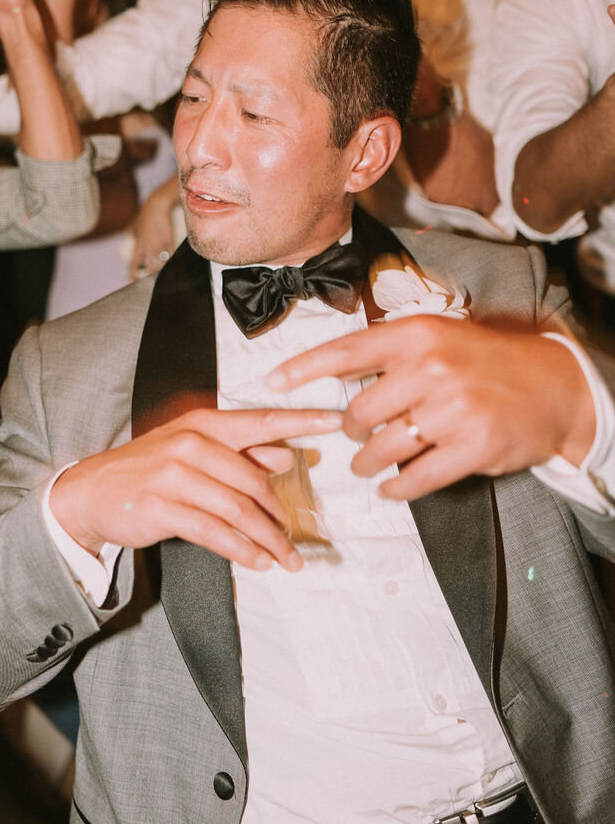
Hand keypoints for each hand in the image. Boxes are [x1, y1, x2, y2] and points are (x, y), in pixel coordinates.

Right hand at [50, 406, 341, 571]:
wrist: (91, 491)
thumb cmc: (147, 469)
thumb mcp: (191, 451)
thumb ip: (238, 452)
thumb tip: (284, 454)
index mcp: (203, 424)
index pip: (261, 420)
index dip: (302, 420)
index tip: (336, 422)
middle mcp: (191, 444)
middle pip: (254, 480)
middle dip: (280, 515)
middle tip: (295, 539)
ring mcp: (175, 475)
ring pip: (238, 510)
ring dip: (267, 539)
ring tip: (285, 558)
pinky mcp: (162, 507)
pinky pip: (214, 532)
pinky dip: (241, 550)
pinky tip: (256, 561)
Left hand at [127, 174, 178, 276]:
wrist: (158, 206)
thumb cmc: (145, 214)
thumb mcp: (135, 223)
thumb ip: (130, 231)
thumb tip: (127, 236)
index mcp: (139, 243)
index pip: (134, 261)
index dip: (132, 272)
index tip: (130, 280)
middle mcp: (149, 245)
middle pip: (149, 266)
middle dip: (149, 276)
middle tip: (148, 282)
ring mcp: (160, 243)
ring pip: (161, 263)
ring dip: (161, 271)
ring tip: (162, 278)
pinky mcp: (169, 240)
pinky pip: (171, 254)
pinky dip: (172, 261)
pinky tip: (173, 267)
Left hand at [266, 317, 595, 500]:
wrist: (551, 386)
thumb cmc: (483, 361)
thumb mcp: (437, 337)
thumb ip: (389, 353)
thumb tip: (333, 371)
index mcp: (418, 335)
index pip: (346, 351)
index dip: (304, 369)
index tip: (272, 381)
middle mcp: (432, 368)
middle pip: (358, 411)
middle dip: (350, 430)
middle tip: (355, 435)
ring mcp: (454, 409)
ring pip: (382, 447)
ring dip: (367, 462)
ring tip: (367, 463)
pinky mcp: (473, 448)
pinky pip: (415, 478)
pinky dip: (396, 488)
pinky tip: (392, 487)